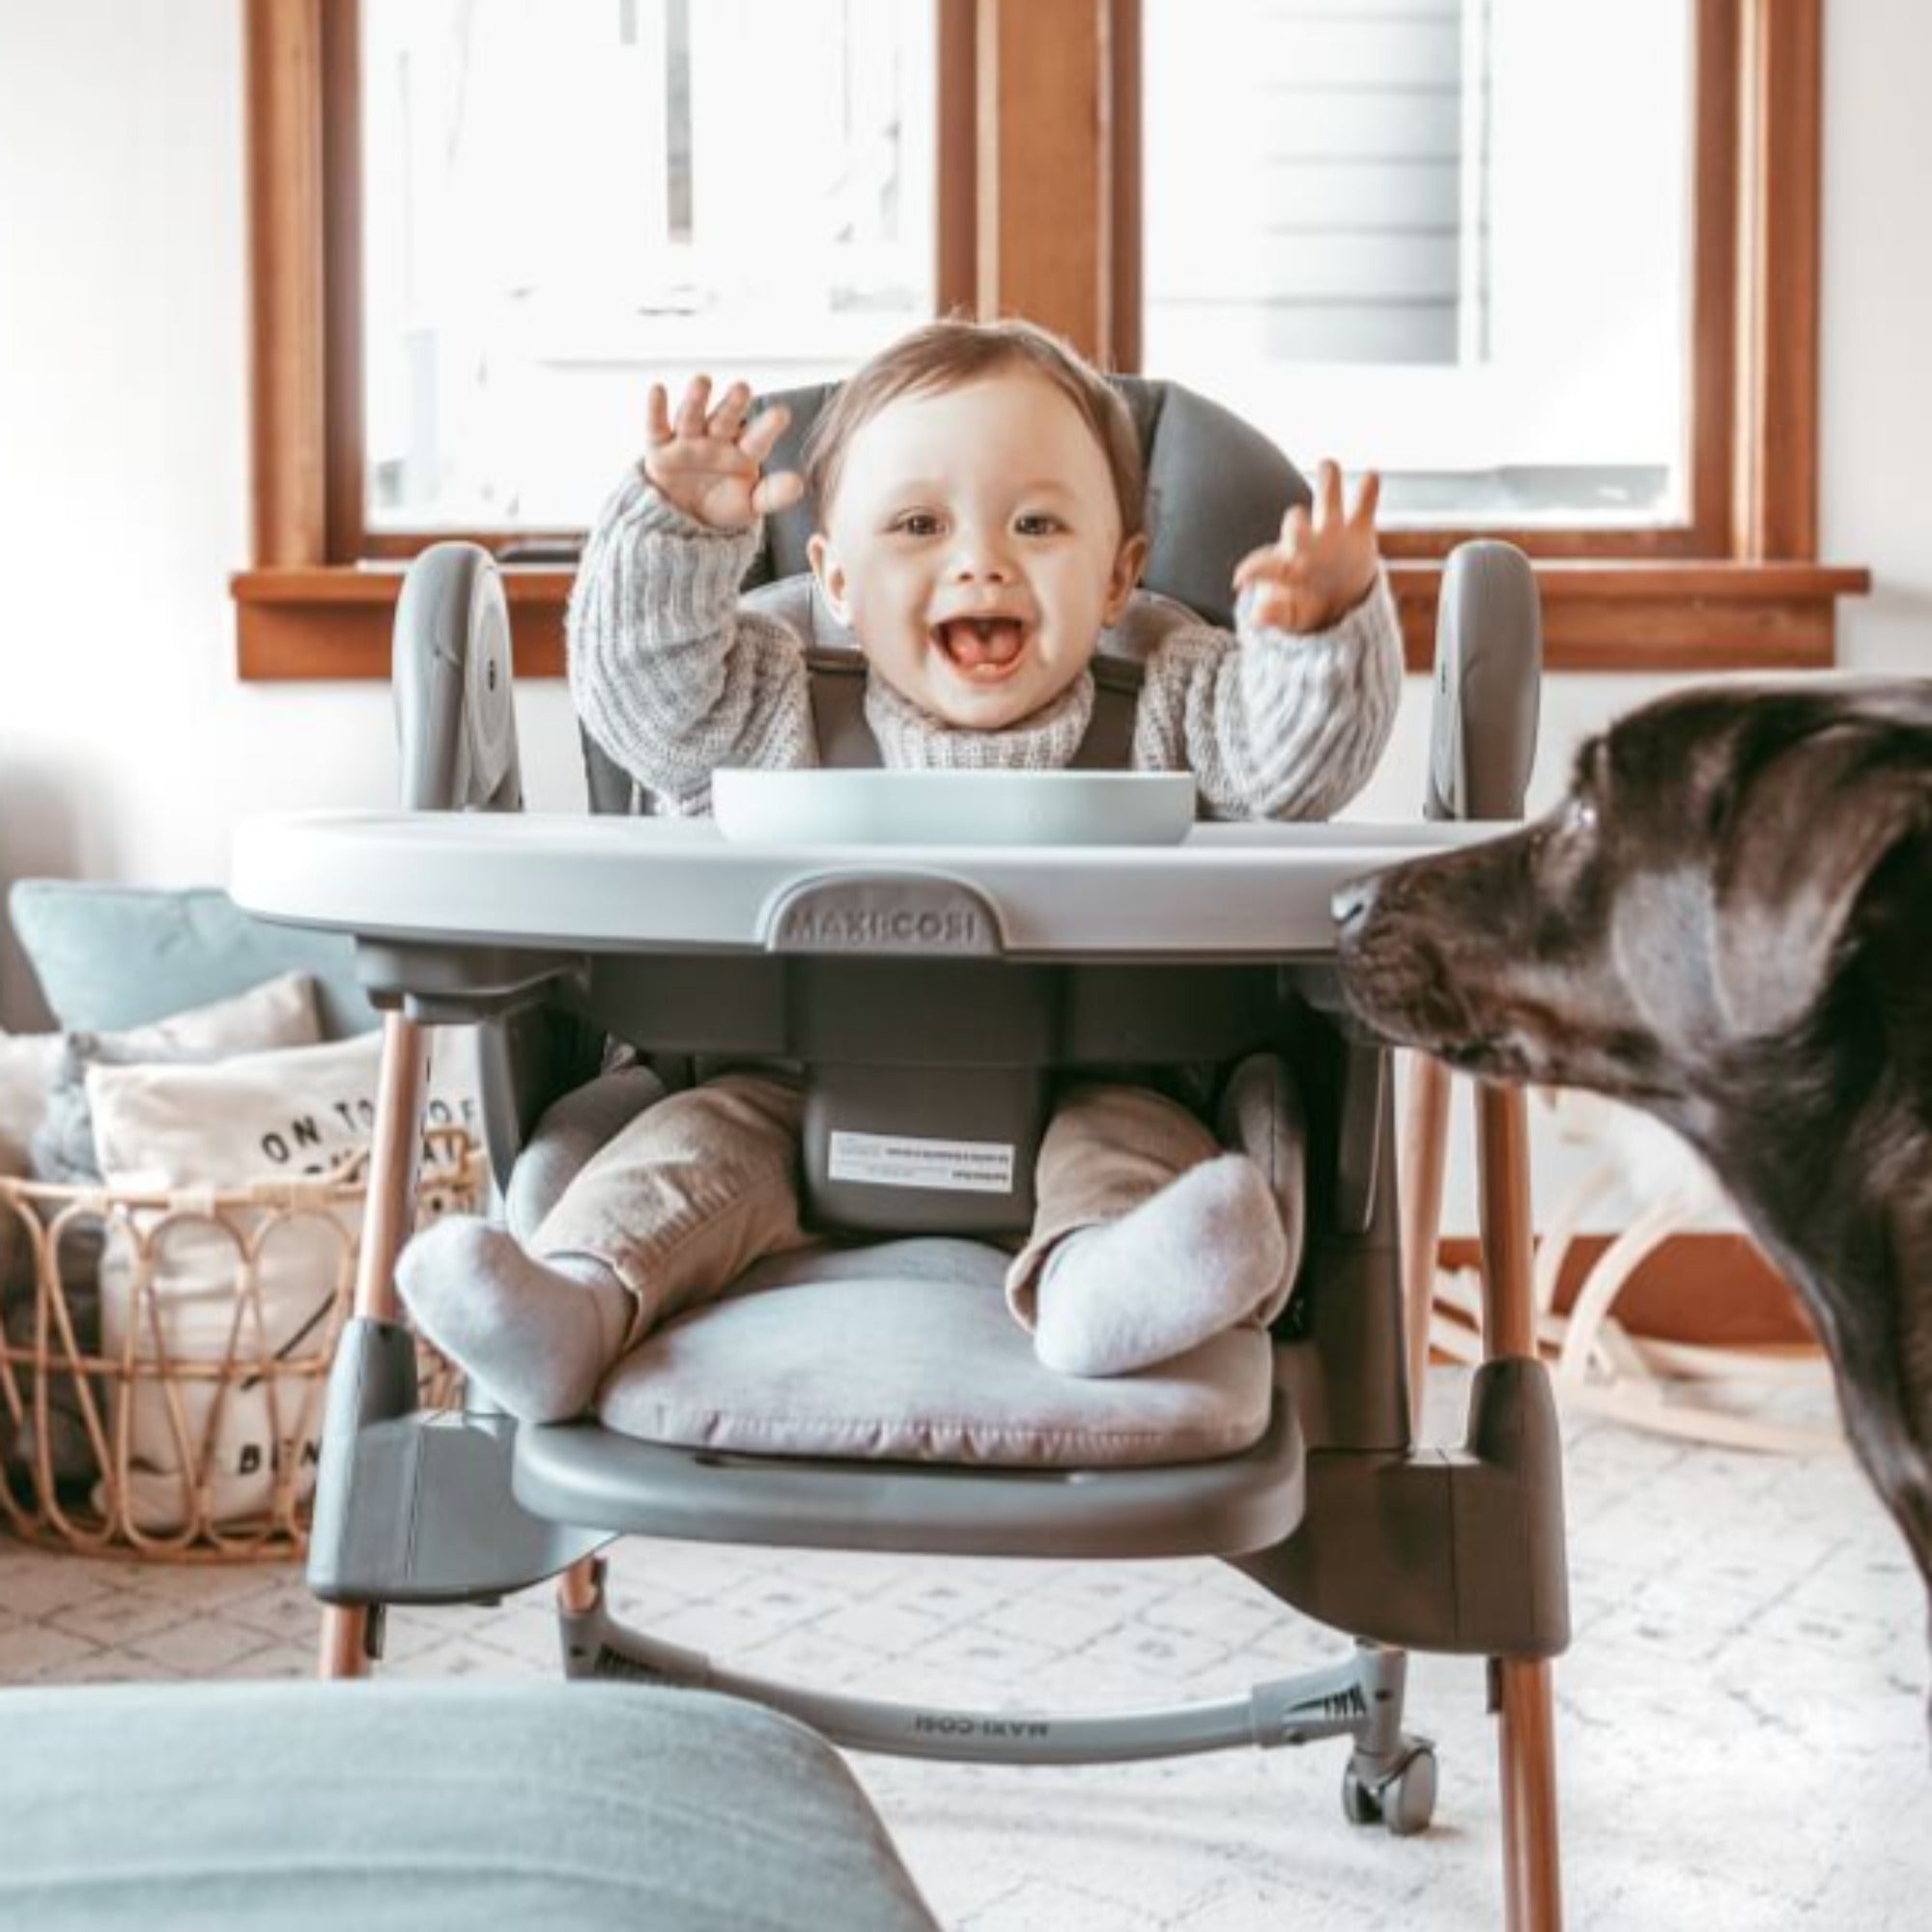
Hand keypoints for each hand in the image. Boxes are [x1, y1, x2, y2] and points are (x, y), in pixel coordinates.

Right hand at [643, 376, 804, 530]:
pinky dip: (656, 409)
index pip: (757, 438)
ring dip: (696, 399)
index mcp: (743, 451)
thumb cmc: (724, 505)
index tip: (782, 414)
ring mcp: (687, 440)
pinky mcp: (660, 447)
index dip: (768, 427)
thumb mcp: (751, 505)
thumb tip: (799, 484)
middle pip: (725, 419)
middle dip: (733, 404)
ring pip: (692, 416)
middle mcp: (716, 439)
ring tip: (702, 381)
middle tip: (743, 388)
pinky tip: (658, 390)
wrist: (685, 520)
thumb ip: (773, 494)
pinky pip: (657, 426)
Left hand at [1232, 461, 1380, 633]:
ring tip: (1328, 465)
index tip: (1238, 581)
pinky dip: (1369, 492)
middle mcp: (1306, 540)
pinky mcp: (1358, 528)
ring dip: (1329, 484)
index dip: (1253, 570)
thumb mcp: (1293, 616)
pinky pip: (1365, 506)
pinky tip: (1371, 477)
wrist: (1339, 596)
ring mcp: (1332, 530)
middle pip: (1296, 524)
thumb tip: (1257, 617)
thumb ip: (1276, 615)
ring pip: (1328, 500)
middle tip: (1295, 519)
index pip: (1265, 565)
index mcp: (1284, 564)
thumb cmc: (1306, 604)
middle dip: (1295, 523)